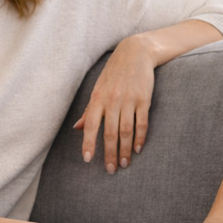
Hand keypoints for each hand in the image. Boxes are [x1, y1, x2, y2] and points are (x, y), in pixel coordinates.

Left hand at [75, 34, 156, 172]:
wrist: (135, 53)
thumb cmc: (114, 73)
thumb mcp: (98, 89)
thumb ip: (89, 110)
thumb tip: (78, 128)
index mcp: (98, 98)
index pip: (91, 125)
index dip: (89, 143)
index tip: (88, 160)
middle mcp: (112, 100)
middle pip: (110, 132)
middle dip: (110, 153)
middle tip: (112, 169)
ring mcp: (129, 99)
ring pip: (126, 130)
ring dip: (126, 150)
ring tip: (125, 164)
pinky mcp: (144, 99)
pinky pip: (142, 122)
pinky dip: (140, 138)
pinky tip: (138, 149)